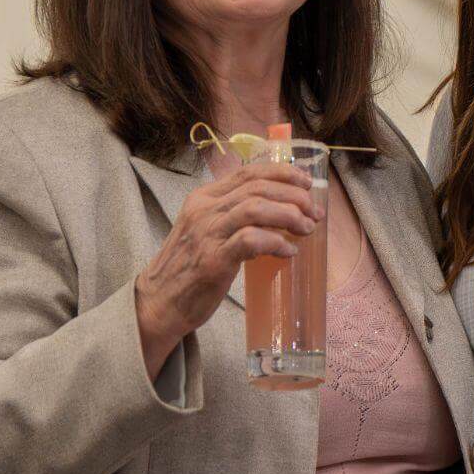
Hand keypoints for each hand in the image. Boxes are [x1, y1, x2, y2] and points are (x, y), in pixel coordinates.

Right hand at [133, 162, 319, 359]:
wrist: (159, 301)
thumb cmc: (189, 267)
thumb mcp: (206, 229)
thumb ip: (233, 215)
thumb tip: (280, 210)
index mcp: (204, 197)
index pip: (248, 172)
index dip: (282, 173)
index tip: (306, 183)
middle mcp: (204, 210)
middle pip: (258, 187)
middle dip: (294, 196)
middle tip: (314, 212)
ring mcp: (207, 234)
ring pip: (256, 208)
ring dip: (289, 215)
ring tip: (306, 229)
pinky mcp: (213, 260)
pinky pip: (251, 240)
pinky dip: (276, 242)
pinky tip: (288, 251)